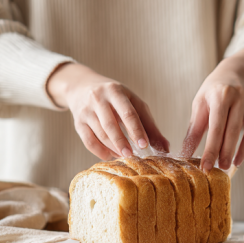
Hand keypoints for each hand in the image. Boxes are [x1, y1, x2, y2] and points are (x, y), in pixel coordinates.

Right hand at [47, 63, 168, 159]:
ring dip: (113, 148)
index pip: (128, 113)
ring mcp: (86, 111)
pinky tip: (110, 155)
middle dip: (122, 142)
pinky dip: (100, 151)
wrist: (82, 86)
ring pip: (100, 134)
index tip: (145, 145)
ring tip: (124, 155)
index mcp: (116, 91)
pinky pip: (88, 141)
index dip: (136, 130)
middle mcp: (98, 99)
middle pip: (111, 124)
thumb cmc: (116, 98)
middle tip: (132, 156)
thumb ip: (149, 124)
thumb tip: (165, 147)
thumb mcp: (133, 103)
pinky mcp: (78, 122)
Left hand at [182, 48, 243, 170]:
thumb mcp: (201, 104)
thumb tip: (185, 153)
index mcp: (220, 95)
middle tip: (215, 170)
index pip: (215, 126)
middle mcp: (237, 97)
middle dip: (223, 152)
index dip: (210, 148)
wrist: (236, 72)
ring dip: (234, 152)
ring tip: (225, 167)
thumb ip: (195, 129)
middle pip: (230, 130)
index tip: (204, 166)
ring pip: (242, 132)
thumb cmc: (213, 91)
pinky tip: (238, 160)